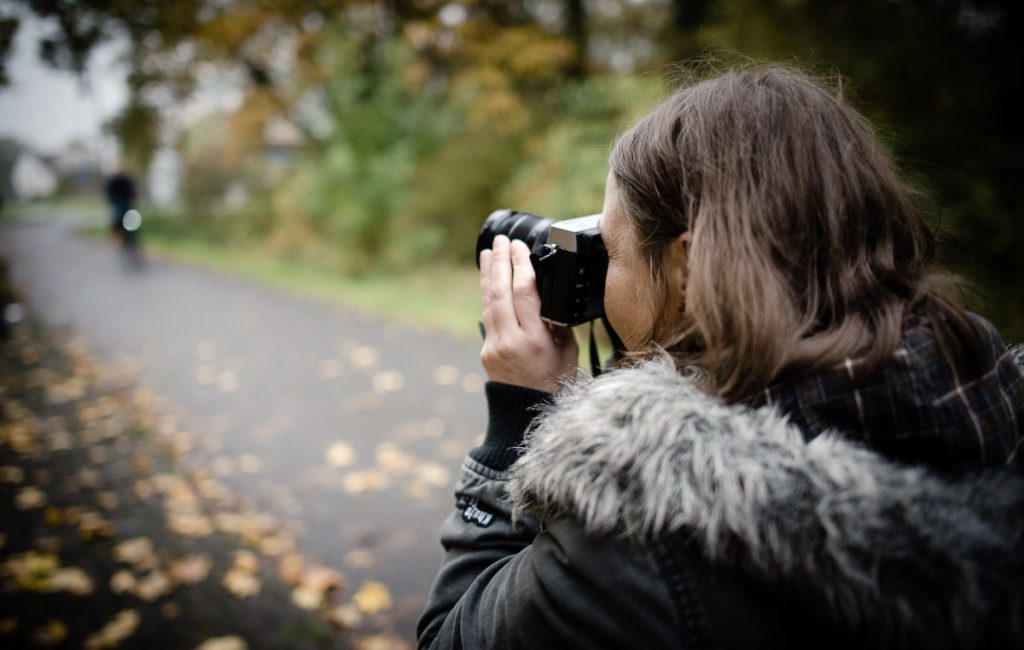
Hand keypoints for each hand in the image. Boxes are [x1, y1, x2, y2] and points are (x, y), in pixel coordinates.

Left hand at [479, 236, 577, 392]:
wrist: (531, 412)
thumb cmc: (557, 380)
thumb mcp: (567, 349)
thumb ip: (555, 320)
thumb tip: (546, 292)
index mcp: (535, 340)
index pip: (523, 292)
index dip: (520, 265)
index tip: (520, 246)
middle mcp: (510, 341)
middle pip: (500, 292)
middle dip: (500, 262)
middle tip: (501, 241)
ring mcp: (494, 346)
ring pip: (488, 302)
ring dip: (488, 274)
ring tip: (489, 252)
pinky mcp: (486, 351)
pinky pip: (487, 316)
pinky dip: (488, 295)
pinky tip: (489, 281)